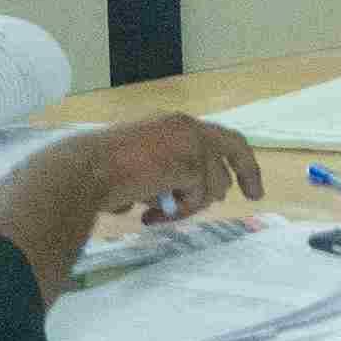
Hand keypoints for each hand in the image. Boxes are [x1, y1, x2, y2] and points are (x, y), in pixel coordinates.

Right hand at [84, 113, 262, 225]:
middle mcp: (188, 126)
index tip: (242, 179)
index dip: (230, 157)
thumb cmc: (98, 171)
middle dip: (248, 172)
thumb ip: (165, 175)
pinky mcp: (193, 162)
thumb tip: (178, 199)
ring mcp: (193, 142)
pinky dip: (180, 212)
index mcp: (173, 124)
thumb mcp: (140, 167)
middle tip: (255, 195)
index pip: (214, 136)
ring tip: (158, 215)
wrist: (84, 171)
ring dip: (191, 206)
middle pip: (234, 146)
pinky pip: (200, 197)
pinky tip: (152, 216)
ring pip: (215, 184)